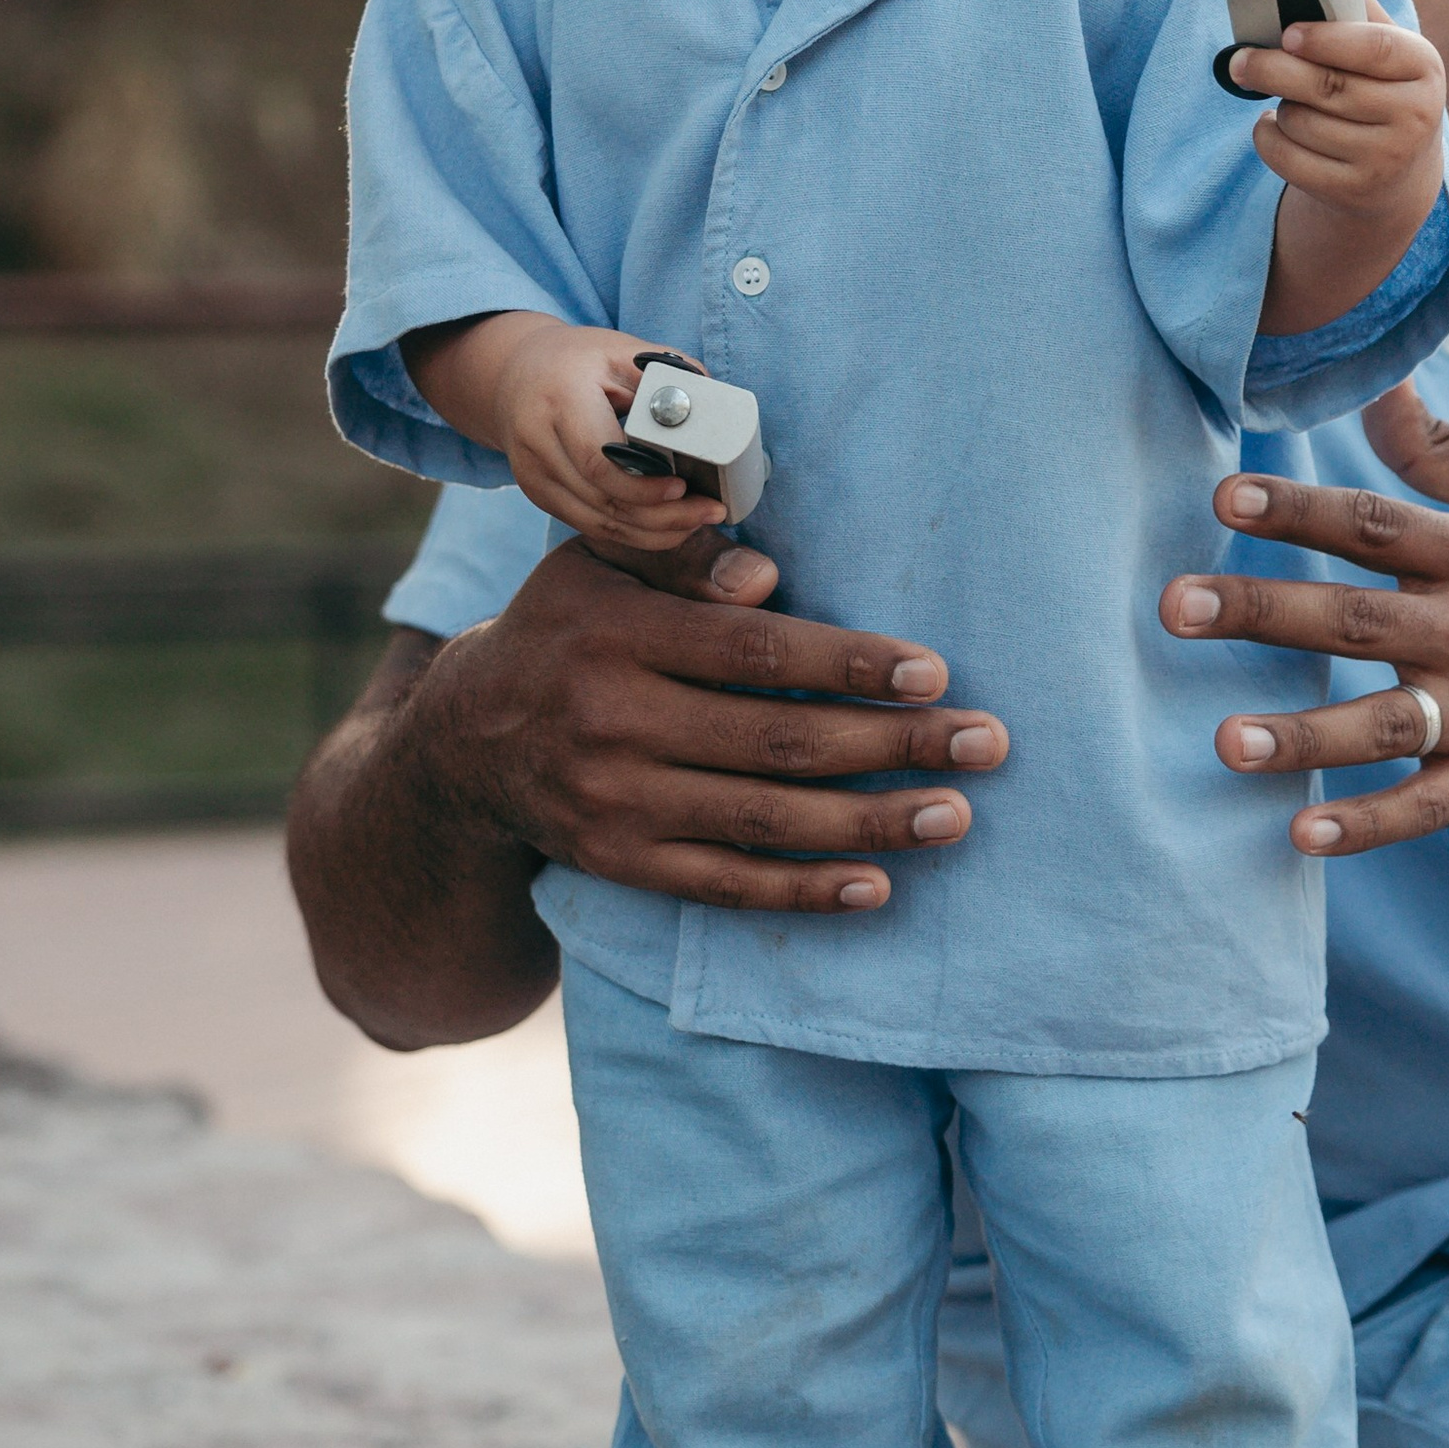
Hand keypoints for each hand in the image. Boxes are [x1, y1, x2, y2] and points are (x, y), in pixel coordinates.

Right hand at [408, 314, 725, 553]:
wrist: (514, 373)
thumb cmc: (578, 359)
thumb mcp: (622, 351)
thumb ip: (669, 376)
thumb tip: (717, 407)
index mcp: (560, 399)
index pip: (598, 459)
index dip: (643, 485)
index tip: (684, 487)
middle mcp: (537, 441)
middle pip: (602, 499)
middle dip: (662, 516)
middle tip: (710, 512)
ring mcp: (533, 473)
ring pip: (598, 522)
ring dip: (653, 531)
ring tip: (697, 522)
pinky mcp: (538, 494)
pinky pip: (589, 525)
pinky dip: (632, 532)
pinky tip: (666, 528)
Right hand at [416, 527, 1009, 911]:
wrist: (463, 741)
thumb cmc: (566, 628)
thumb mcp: (599, 563)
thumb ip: (681, 556)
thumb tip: (766, 572)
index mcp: (617, 633)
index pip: (753, 652)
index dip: (848, 663)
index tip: (933, 670)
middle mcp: (613, 722)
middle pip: (777, 740)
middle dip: (893, 744)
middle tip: (985, 742)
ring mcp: (616, 802)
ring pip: (764, 819)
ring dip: (872, 822)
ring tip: (956, 813)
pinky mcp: (620, 863)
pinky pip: (725, 885)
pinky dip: (804, 891)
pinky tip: (880, 884)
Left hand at [1160, 382, 1448, 854]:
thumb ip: (1445, 452)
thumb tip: (1377, 384)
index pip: (1375, 525)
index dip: (1298, 509)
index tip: (1224, 500)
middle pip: (1356, 620)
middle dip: (1262, 612)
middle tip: (1176, 607)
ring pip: (1385, 726)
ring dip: (1303, 736)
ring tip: (1226, 739)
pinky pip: (1426, 807)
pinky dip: (1368, 825)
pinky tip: (1302, 832)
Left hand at [1240, 0, 1448, 337]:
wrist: (1399, 171)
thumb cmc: (1381, 89)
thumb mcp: (1386, 48)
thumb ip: (1354, 8)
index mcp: (1425, 67)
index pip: (1376, 48)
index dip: (1327, 39)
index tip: (1287, 33)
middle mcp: (1415, 117)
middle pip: (1327, 88)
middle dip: (1272, 70)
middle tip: (1240, 60)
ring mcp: (1386, 160)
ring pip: (1302, 122)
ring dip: (1278, 105)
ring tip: (1286, 98)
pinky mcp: (1354, 192)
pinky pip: (1288, 159)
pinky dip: (1268, 138)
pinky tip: (1276, 126)